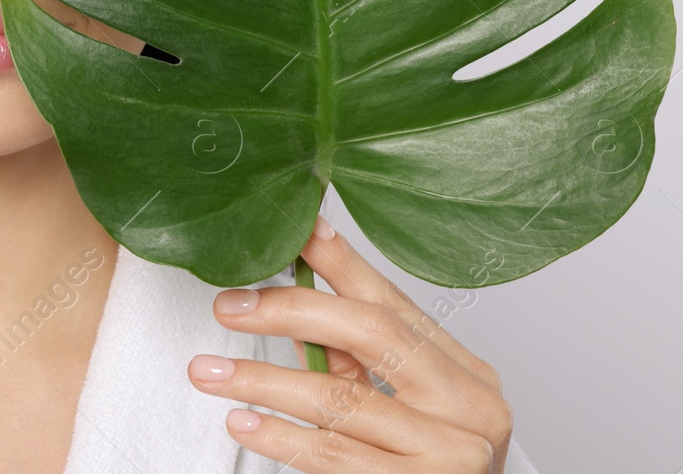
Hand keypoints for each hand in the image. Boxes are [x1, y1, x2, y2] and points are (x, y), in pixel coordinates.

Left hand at [185, 214, 512, 471]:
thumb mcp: (395, 406)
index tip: (292, 233)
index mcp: (467, 374)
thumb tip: (290, 292)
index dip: (339, 264)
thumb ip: (351, 358)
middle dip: (294, 311)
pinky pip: (335, 456)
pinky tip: (244, 422)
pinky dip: (281, 437)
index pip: (394, 303)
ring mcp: (453, 453)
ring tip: (211, 373)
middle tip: (231, 307)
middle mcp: (471, 407)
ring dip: (264, 382)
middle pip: (375, 334)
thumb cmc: (419, 471)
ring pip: (342, 399)